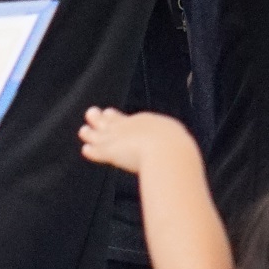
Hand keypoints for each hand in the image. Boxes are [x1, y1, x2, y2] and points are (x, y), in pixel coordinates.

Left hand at [78, 106, 205, 177]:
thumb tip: (185, 156)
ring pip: (101, 134)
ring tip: (83, 131)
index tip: (110, 113)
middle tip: (91, 112)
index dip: (120, 118)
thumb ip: (175, 147)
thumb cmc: (178, 150)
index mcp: (149, 122)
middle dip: (101, 119)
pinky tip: (85, 150)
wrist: (168, 153)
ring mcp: (120, 139)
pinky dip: (92, 151)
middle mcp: (132, 127)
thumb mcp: (178, 142)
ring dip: (91, 133)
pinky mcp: (111, 151)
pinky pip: (98, 151)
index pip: (131, 119)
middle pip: (113, 121)